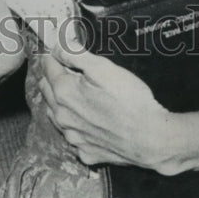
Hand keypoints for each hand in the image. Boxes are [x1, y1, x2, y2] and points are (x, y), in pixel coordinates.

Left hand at [39, 39, 184, 173]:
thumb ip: (75, 54)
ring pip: (55, 114)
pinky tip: (86, 119)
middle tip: (62, 63)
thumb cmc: (130, 100)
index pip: (47, 67)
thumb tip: (57, 45)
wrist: (151, 138)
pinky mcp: (85, 152)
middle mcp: (63, 117)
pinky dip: (74, 124)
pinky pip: (73, 135)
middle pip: (46, 90)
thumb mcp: (104, 68)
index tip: (54, 46)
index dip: (51, 54)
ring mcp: (73, 137)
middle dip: (51, 74)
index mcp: (64, 93)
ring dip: (58, 100)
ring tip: (72, 89)